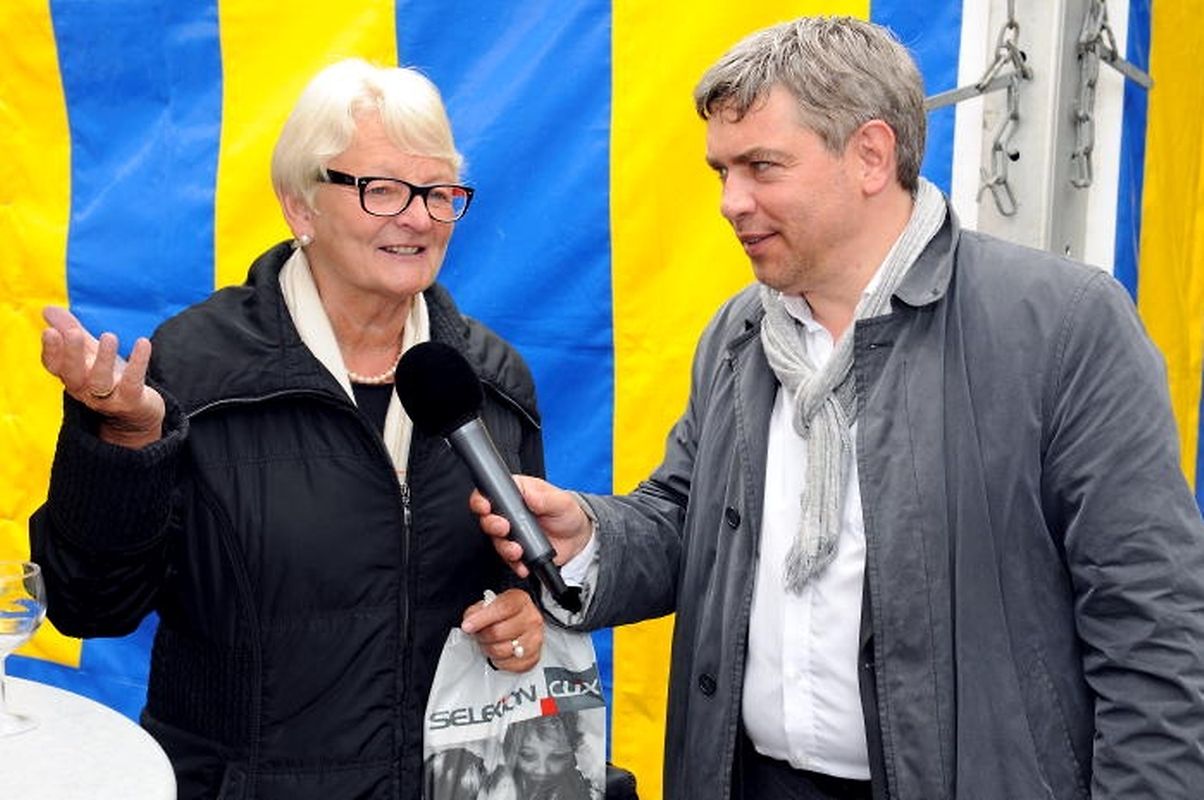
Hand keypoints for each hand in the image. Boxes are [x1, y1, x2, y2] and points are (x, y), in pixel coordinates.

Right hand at [40, 306, 164, 448]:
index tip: (50, 332)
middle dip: (72, 353)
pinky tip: (143, 343)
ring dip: (104, 359)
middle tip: (73, 332)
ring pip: (100, 382)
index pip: (55, 366)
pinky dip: (138, 363)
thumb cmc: (107, 377)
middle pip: (73, 374)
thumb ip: (69, 330)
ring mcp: (107, 398)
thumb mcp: (88, 353)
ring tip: (109, 336)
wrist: (136, 413)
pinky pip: (133, 383)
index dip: (51, 351)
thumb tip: (47, 308)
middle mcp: (85, 389)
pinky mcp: (131, 401)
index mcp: (72, 376)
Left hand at [460, 588, 542, 672]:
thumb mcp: (488, 604)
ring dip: (489, 649)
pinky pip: (509, 664)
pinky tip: (499, 653)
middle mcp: (531, 618)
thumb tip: (469, 623)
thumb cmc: (503, 613)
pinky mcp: (534, 656)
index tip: (467, 626)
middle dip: (482, 636)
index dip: (482, 618)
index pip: (502, 608)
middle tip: (478, 635)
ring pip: (502, 651)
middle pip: (499, 632)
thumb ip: (476, 611)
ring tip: (488, 643)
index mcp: (521, 600)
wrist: (519, 621)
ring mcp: (535, 638)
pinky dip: (499, 661)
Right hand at [469, 476, 592, 577]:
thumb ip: (544, 497)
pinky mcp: (517, 551)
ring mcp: (512, 533)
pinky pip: (509, 560)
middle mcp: (509, 514)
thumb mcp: (560, 501)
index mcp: (516, 494)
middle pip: (488, 519)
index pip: (490, 493)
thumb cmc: (567, 513)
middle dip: (492, 525)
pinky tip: (523, 565)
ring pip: (497, 541)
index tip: (486, 506)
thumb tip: (529, 493)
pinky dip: (515, 564)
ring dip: (504, 548)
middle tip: (504, 528)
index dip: (482, 500)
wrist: (577, 538)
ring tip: (518, 551)